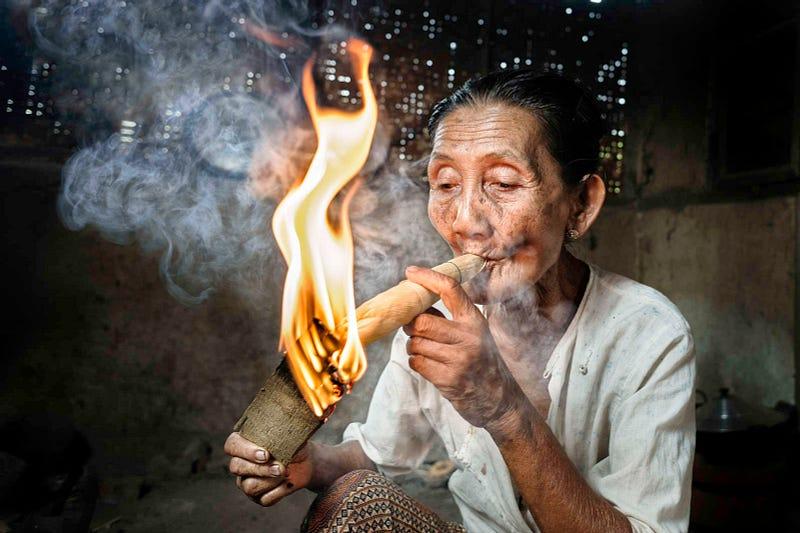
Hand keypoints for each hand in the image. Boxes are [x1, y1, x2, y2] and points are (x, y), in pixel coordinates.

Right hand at [224, 432, 313, 505]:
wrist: (305, 461)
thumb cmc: (292, 444)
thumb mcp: (288, 436)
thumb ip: (279, 435)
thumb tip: (279, 438)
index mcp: (243, 443)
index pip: (232, 445)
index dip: (246, 451)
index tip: (266, 454)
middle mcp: (241, 463)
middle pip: (237, 467)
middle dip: (261, 469)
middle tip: (281, 468)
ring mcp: (247, 481)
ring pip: (250, 486)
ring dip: (271, 481)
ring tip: (286, 472)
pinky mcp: (259, 497)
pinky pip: (264, 499)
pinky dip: (279, 491)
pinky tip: (288, 483)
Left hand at [402, 266, 522, 430]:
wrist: (500, 400)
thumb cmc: (481, 362)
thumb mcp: (473, 335)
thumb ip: (449, 320)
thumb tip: (415, 305)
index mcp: (475, 320)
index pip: (450, 289)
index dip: (428, 277)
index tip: (410, 271)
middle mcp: (469, 337)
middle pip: (421, 322)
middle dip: (410, 326)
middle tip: (413, 329)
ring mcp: (459, 359)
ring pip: (416, 344)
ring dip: (414, 347)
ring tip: (427, 352)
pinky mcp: (449, 379)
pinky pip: (417, 363)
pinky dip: (417, 363)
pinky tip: (430, 366)